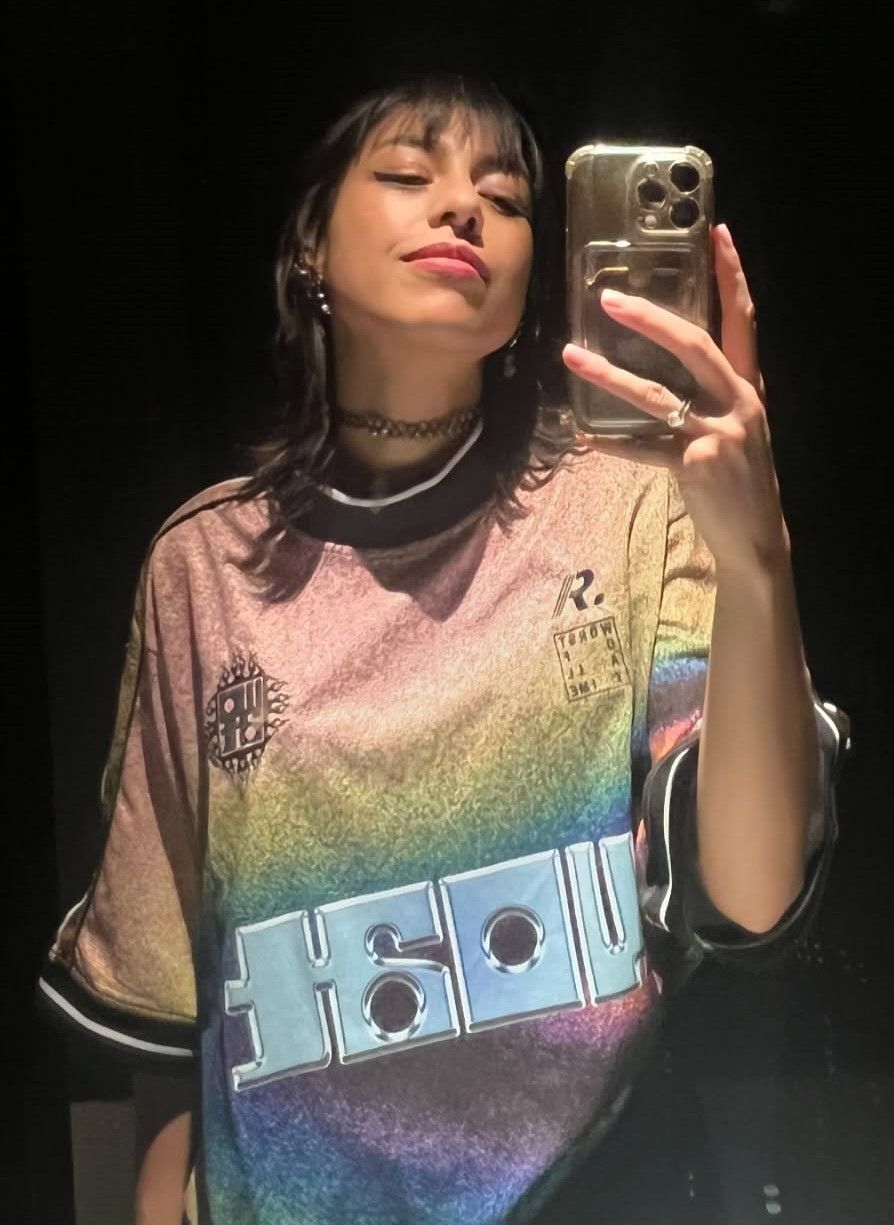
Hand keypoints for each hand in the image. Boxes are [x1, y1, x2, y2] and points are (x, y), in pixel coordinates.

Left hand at [562, 224, 790, 574]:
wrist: (757, 537)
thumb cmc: (739, 477)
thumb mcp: (737, 425)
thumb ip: (713, 392)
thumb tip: (667, 362)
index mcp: (748, 385)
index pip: (744, 318)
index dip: (731, 274)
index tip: (715, 231)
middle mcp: (738, 402)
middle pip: (694, 346)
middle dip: (651, 319)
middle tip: (610, 299)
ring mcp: (718, 434)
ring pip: (657, 396)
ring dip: (609, 376)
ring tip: (572, 357)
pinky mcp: (696, 467)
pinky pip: (643, 448)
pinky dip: (612, 443)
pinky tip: (584, 437)